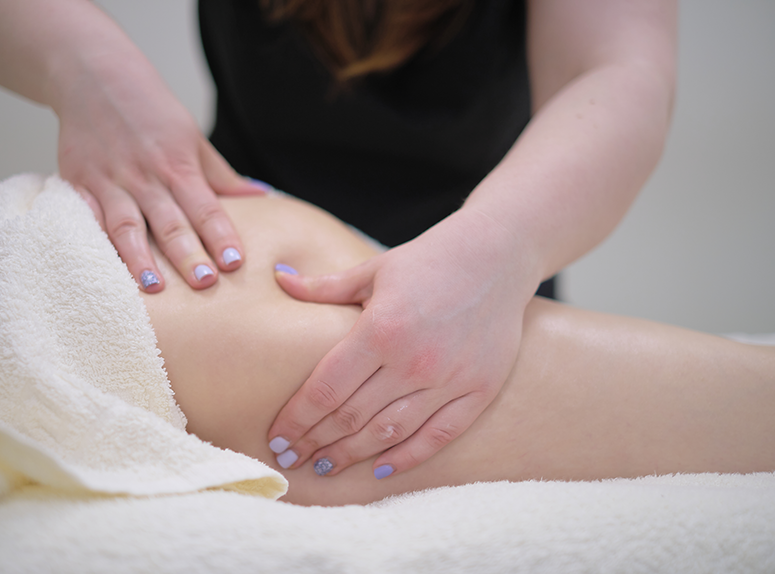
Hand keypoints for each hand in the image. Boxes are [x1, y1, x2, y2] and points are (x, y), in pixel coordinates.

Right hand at [55, 53, 267, 291]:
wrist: (93, 74)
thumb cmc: (151, 111)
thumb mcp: (192, 137)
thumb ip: (222, 175)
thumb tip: (264, 197)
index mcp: (178, 165)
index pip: (205, 207)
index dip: (220, 235)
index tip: (234, 262)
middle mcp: (146, 176)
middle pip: (170, 222)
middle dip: (188, 255)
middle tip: (204, 284)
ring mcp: (110, 181)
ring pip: (127, 226)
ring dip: (140, 258)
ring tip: (154, 288)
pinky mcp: (78, 183)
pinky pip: (87, 219)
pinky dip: (95, 244)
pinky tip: (103, 269)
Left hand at [268, 208, 539, 478]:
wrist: (498, 255)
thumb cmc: (429, 260)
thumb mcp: (374, 269)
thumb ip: (326, 287)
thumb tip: (280, 280)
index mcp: (381, 330)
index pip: (326, 390)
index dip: (297, 420)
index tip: (276, 438)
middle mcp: (413, 361)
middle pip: (351, 418)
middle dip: (314, 443)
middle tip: (290, 459)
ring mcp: (449, 379)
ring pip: (389, 433)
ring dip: (351, 456)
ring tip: (323, 468)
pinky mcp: (479, 389)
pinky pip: (439, 435)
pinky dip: (409, 457)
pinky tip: (380, 469)